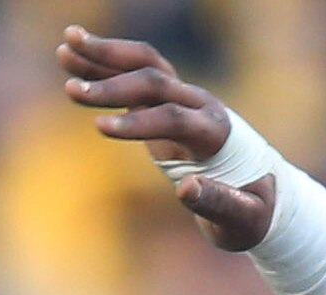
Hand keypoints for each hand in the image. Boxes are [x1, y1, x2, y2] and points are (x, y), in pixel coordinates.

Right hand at [58, 23, 274, 250]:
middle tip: (71, 90)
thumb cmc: (252, 213)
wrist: (261, 190)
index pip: (173, 118)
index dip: (138, 122)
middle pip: (155, 80)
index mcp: (216, 132)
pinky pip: (133, 73)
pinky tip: (71, 57)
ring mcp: (182, 98)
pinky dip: (102, 64)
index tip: (100, 127)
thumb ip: (217, 202)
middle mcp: (199, 104)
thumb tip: (185, 189)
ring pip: (143, 64)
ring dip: (104, 54)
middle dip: (111, 85)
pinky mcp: (166, 100)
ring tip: (65, 45)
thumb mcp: (243, 218)